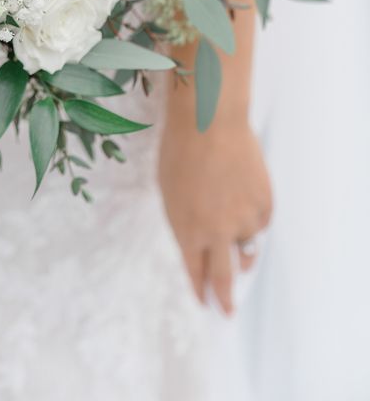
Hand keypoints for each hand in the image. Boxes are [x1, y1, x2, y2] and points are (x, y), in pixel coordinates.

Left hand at [158, 111, 271, 314]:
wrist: (209, 123)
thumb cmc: (180, 151)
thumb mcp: (169, 192)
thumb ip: (183, 221)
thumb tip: (197, 242)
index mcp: (188, 231)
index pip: (196, 272)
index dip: (200, 289)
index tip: (204, 302)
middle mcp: (218, 233)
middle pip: (226, 278)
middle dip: (225, 299)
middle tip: (227, 311)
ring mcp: (244, 220)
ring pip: (247, 249)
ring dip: (242, 253)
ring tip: (238, 252)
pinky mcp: (264, 204)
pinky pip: (261, 223)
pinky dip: (253, 220)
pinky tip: (245, 204)